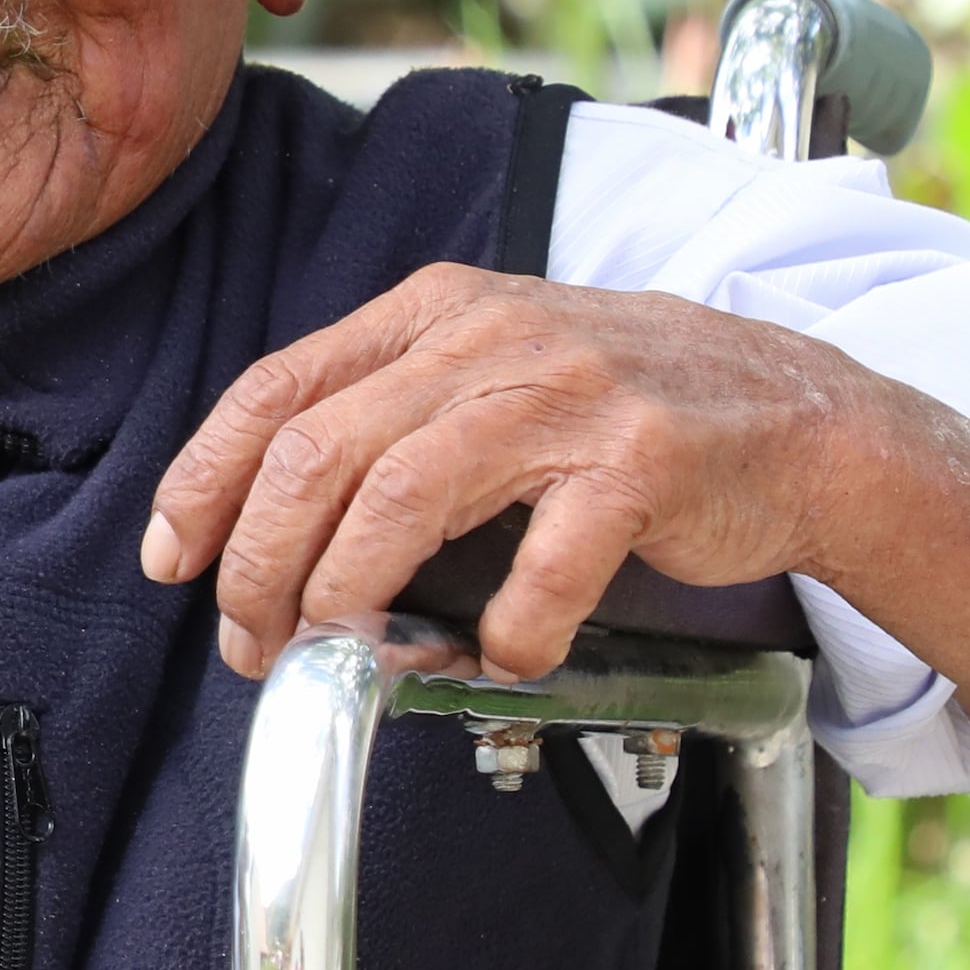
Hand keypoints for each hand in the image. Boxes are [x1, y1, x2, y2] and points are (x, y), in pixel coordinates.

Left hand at [141, 265, 872, 679]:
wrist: (798, 418)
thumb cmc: (623, 411)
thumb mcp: (492, 372)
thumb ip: (389, 418)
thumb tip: (267, 523)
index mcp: (436, 313)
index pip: (278, 388)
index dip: (205, 480)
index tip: (172, 557)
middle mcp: (491, 340)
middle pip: (318, 453)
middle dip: (260, 564)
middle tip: (252, 641)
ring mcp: (569, 396)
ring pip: (400, 498)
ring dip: (347, 595)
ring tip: (338, 653)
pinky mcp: (641, 463)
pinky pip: (541, 566)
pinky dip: (504, 632)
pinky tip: (499, 656)